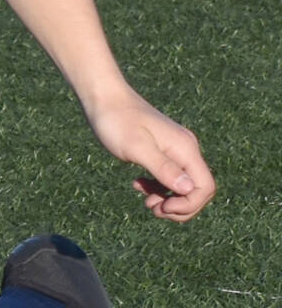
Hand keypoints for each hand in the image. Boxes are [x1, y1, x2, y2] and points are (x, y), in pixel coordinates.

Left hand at [84, 85, 214, 220]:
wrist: (103, 99)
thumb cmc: (116, 121)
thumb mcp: (137, 148)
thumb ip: (163, 168)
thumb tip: (187, 190)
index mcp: (185, 149)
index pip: (204, 187)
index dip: (189, 204)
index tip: (162, 207)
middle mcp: (185, 150)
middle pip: (197, 189)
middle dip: (179, 206)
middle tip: (152, 209)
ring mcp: (174, 150)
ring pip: (183, 186)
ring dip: (167, 199)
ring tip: (145, 201)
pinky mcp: (161, 151)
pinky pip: (168, 177)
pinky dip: (156, 187)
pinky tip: (138, 184)